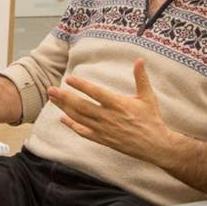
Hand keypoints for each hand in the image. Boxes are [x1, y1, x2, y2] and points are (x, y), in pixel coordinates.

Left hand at [47, 59, 173, 162]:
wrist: (155, 145)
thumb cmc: (151, 119)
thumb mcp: (147, 97)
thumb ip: (141, 78)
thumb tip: (139, 60)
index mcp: (118, 104)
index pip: (96, 93)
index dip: (81, 85)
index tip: (68, 79)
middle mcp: (108, 117)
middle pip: (81, 106)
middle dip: (64, 97)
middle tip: (50, 89)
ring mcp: (104, 129)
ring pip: (79, 118)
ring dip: (64, 108)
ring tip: (52, 99)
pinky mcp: (103, 139)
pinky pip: (83, 132)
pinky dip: (72, 126)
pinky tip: (62, 119)